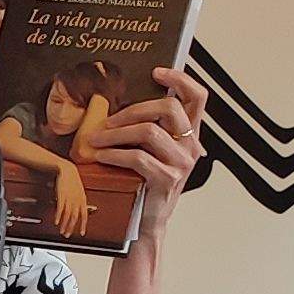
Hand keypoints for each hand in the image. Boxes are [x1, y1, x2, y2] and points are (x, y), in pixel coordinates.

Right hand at [50, 159, 90, 233]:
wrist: (67, 171)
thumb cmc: (72, 180)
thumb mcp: (78, 192)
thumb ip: (78, 202)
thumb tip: (78, 210)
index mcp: (82, 200)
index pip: (84, 215)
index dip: (83, 225)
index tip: (82, 233)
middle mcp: (77, 200)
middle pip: (75, 217)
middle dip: (71, 228)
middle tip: (67, 234)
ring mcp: (69, 198)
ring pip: (68, 215)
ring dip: (64, 225)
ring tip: (61, 231)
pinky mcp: (62, 196)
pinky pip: (60, 209)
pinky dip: (58, 216)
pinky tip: (56, 222)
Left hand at [82, 65, 205, 243]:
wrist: (147, 222)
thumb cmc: (145, 183)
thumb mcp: (153, 152)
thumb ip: (149, 129)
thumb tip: (119, 106)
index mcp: (190, 136)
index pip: (198, 98)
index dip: (181, 79)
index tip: (156, 71)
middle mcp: (191, 147)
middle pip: (169, 108)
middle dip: (133, 109)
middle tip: (107, 120)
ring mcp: (181, 164)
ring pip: (149, 132)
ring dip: (116, 133)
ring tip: (95, 139)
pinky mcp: (166, 180)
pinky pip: (138, 158)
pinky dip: (114, 154)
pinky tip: (100, 156)